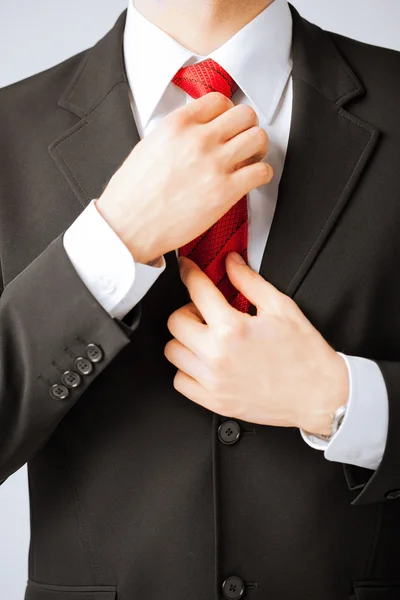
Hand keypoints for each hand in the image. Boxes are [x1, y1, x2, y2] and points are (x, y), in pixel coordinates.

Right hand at [95, 93, 272, 263]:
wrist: (128, 226)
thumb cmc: (132, 194)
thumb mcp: (149, 146)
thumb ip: (177, 134)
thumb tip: (195, 133)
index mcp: (177, 125)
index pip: (218, 100)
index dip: (227, 112)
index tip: (227, 123)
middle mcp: (198, 140)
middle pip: (244, 115)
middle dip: (246, 127)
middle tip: (242, 139)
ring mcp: (214, 165)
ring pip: (258, 138)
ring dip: (257, 148)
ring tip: (250, 159)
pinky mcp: (225, 192)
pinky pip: (262, 171)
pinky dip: (261, 174)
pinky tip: (251, 179)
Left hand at [164, 252, 348, 435]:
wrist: (319, 394)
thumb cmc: (304, 354)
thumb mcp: (281, 307)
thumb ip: (250, 281)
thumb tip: (231, 263)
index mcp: (233, 328)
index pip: (197, 290)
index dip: (189, 273)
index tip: (188, 269)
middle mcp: (217, 355)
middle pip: (175, 322)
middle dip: (188, 310)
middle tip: (204, 311)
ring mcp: (213, 381)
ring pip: (172, 352)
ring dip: (184, 339)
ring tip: (204, 337)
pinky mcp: (214, 401)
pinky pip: (180, 381)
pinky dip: (187, 369)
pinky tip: (204, 362)